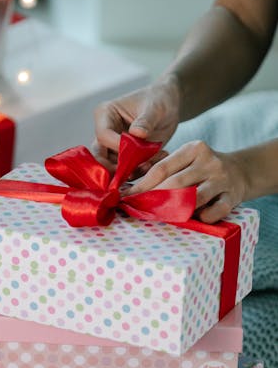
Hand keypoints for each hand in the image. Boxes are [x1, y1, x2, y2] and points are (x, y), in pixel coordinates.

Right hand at [93, 76, 180, 172]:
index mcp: (105, 114)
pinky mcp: (123, 158)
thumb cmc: (159, 99)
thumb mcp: (155, 107)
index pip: (103, 136)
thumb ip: (146, 120)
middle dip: (117, 167)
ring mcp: (113, 147)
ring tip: (152, 162)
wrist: (168, 105)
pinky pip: (127, 171)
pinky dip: (141, 171)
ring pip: (113, 168)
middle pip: (100, 157)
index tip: (137, 148)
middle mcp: (105, 133)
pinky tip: (156, 160)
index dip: (117, 146)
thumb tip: (136, 133)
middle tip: (137, 168)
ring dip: (132, 171)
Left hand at [128, 140, 248, 222]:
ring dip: (176, 211)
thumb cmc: (201, 169)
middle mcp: (208, 161)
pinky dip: (202, 218)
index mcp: (193, 149)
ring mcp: (221, 179)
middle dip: (153, 200)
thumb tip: (129, 185)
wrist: (240, 172)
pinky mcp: (232, 196)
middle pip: (175, 184)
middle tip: (138, 211)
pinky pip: (214, 212)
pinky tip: (196, 218)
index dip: (141, 186)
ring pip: (194, 199)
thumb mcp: (185, 160)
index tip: (126, 197)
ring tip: (163, 216)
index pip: (161, 169)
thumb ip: (161, 168)